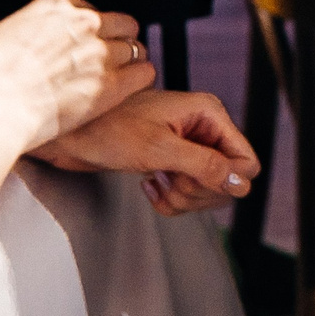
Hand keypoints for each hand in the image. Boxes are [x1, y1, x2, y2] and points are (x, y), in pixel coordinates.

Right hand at [0, 0, 152, 154]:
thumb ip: (17, 31)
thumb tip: (11, 35)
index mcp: (56, 5)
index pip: (90, 8)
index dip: (90, 28)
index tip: (84, 40)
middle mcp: (85, 22)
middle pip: (122, 24)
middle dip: (117, 40)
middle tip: (109, 57)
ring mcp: (101, 52)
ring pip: (136, 48)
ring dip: (130, 61)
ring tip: (121, 74)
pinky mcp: (111, 83)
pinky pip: (144, 73)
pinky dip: (140, 78)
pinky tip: (133, 85)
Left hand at [31, 89, 258, 215]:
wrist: (69, 136)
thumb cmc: (107, 131)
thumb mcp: (159, 149)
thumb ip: (205, 166)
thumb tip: (241, 185)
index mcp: (209, 115)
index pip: (245, 161)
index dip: (225, 181)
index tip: (192, 181)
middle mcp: (203, 129)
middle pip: (228, 180)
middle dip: (198, 191)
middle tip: (169, 181)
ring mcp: (188, 147)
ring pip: (207, 191)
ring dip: (182, 198)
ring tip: (155, 185)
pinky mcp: (171, 163)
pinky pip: (187, 194)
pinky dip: (170, 201)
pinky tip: (148, 188)